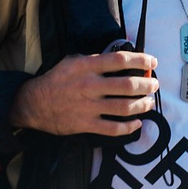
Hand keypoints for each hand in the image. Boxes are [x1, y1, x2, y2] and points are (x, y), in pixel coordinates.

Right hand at [11, 51, 160, 137]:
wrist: (34, 103)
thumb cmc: (56, 80)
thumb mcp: (72, 61)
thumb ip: (94, 60)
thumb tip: (120, 60)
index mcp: (86, 66)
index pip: (120, 60)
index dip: (140, 61)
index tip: (152, 62)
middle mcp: (89, 86)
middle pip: (127, 85)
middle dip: (146, 85)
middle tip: (154, 85)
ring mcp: (88, 106)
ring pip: (124, 107)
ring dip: (142, 105)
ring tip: (149, 102)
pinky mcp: (86, 124)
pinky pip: (113, 128)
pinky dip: (128, 127)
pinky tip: (137, 123)